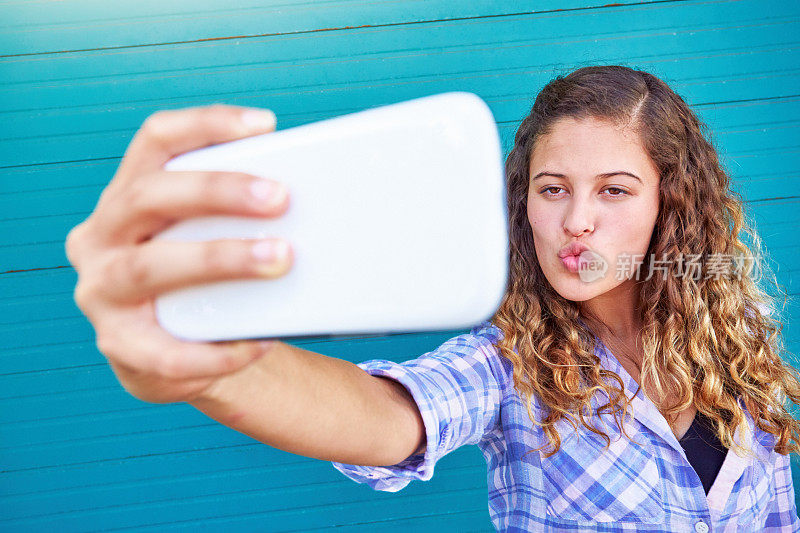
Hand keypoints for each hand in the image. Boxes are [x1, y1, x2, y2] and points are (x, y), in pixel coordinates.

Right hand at [65, 105, 292, 403]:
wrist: (172, 355)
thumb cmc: (202, 281)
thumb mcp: (206, 236)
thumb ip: (235, 213)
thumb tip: (313, 196)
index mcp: (126, 196)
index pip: (155, 140)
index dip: (206, 124)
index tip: (264, 125)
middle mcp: (101, 237)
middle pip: (149, 196)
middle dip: (217, 191)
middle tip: (279, 197)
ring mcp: (101, 293)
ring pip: (151, 266)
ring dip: (221, 258)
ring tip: (280, 258)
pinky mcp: (118, 346)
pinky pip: (167, 351)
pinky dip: (220, 347)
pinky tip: (260, 341)